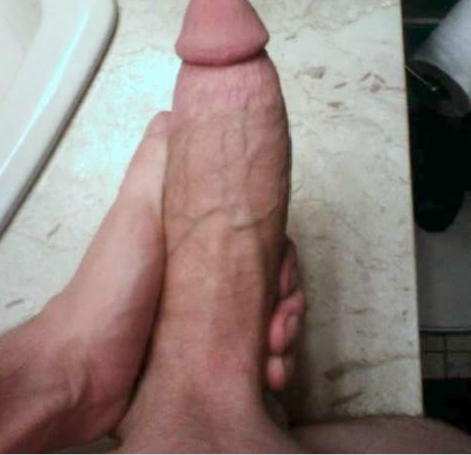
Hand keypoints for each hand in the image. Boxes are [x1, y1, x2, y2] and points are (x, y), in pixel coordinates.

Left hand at [0, 112, 303, 451]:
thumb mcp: (137, 210)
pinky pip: (256, 349)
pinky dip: (270, 360)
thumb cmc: (115, 286)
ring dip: (283, 334)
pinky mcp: (212, 347)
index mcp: (200, 239)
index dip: (278, 254)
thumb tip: (178, 114)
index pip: (258, 236)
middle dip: (285, 301)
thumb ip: (159, 165)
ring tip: (275, 356)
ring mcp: (211, 310)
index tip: (280, 277)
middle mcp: (210, 272)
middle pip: (270, 276)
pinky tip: (269, 372)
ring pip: (269, 313)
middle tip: (280, 327)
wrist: (88, 368)